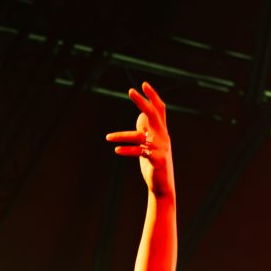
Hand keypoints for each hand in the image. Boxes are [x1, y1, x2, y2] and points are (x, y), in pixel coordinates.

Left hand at [105, 81, 174, 197]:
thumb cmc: (154, 163)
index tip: (144, 84)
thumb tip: (140, 117)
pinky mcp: (156, 159)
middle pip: (153, 114)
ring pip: (139, 136)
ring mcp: (161, 148)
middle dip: (142, 101)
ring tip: (108, 137)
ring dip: (121, 135)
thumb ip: (146, 131)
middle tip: (130, 91)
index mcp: (162, 131)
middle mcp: (163, 136)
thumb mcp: (150, 145)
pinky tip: (116, 150)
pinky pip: (139, 152)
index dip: (153, 96)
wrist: (163, 186)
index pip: (160, 109)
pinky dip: (127, 150)